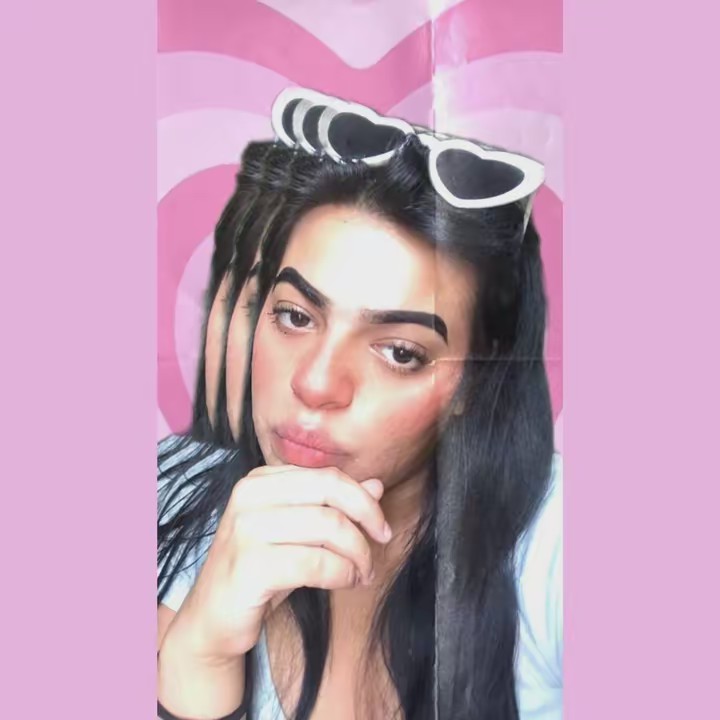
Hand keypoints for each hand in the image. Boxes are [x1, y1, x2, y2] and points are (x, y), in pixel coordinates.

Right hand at [161, 465, 390, 666]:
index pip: (327, 476)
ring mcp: (246, 529)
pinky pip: (315, 563)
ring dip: (357, 553)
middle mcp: (249, 496)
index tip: (381, 525)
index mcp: (260, 480)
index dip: (362, 499)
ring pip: (328, 527)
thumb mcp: (298, 532)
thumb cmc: (259, 571)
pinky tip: (346, 582)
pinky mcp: (249, 566)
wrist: (211, 618)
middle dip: (365, 519)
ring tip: (362, 572)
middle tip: (381, 544)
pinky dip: (341, 573)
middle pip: (330, 493)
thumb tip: (375, 485)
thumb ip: (332, 505)